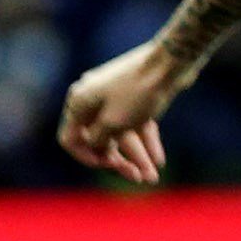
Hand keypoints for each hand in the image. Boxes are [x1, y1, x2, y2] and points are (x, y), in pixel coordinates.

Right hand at [58, 38, 180, 183]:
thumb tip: (96, 146)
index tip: (106, 165)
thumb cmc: (138, 92)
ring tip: (153, 176)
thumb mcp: (113, 124)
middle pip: (98, 139)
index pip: (70, 139)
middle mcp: (92, 98)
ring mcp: (114, 97)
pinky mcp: (135, 97)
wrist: (170, 62)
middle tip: (137, 178)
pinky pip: (135, 124)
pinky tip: (159, 160)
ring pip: (120, 134)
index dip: (85, 157)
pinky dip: (146, 141)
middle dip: (117, 161)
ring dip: (136, 157)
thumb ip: (99, 141)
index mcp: (79, 102)